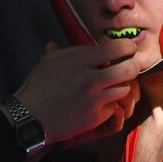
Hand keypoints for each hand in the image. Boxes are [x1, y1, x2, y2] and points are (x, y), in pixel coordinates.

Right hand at [14, 39, 139, 143]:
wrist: (30, 118)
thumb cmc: (37, 88)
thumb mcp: (47, 63)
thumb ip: (62, 51)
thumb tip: (60, 43)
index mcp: (81, 61)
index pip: (117, 47)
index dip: (127, 47)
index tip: (127, 49)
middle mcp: (91, 78)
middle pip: (130, 69)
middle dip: (132, 67)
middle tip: (127, 68)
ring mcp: (95, 99)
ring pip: (125, 89)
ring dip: (120, 87)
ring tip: (111, 87)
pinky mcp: (95, 117)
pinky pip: (114, 108)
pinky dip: (110, 106)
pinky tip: (99, 104)